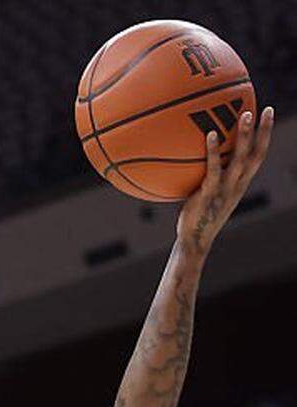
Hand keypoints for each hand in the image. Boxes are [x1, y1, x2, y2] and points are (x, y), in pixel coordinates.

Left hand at [177, 105, 272, 255]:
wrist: (193, 241)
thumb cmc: (199, 214)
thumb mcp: (210, 191)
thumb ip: (212, 172)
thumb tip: (201, 151)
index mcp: (241, 184)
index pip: (258, 156)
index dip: (265, 135)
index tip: (268, 113)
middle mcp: (237, 185)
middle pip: (256, 155)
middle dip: (263, 132)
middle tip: (264, 109)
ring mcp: (224, 190)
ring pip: (240, 159)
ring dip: (244, 136)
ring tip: (245, 114)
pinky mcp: (209, 194)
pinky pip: (213, 170)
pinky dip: (214, 152)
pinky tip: (211, 134)